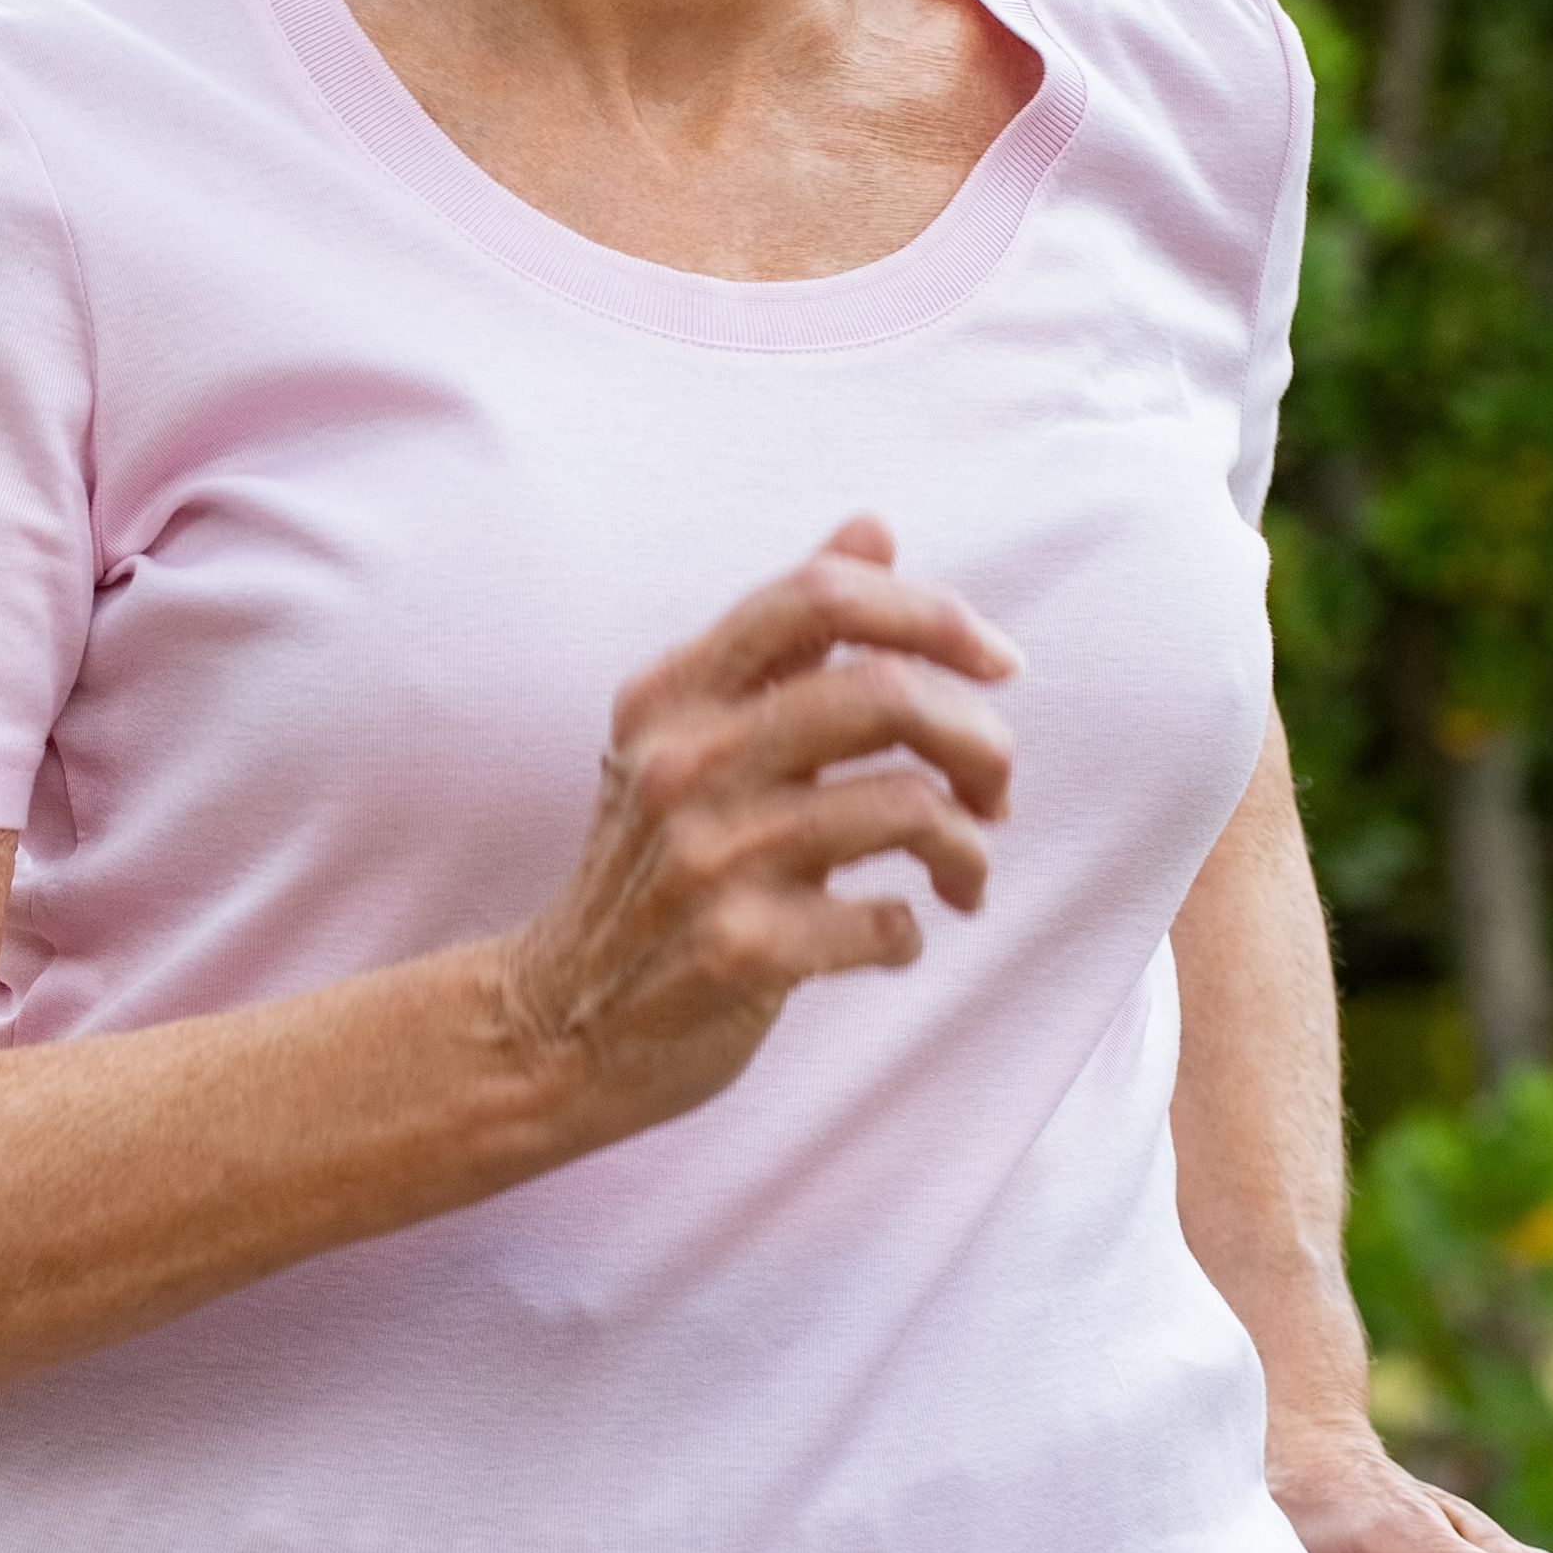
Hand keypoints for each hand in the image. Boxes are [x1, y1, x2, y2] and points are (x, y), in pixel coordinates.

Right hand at [484, 515, 1019, 1137]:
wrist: (554, 1026)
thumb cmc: (649, 871)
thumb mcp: (687, 738)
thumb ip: (783, 640)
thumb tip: (873, 527)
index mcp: (673, 693)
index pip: (818, 595)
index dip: (931, 612)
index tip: (997, 661)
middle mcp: (683, 762)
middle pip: (884, 693)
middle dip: (980, 737)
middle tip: (998, 786)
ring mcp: (709, 858)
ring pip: (908, 807)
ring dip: (968, 844)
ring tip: (962, 871)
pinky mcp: (741, 953)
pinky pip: (889, 922)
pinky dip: (912, 930)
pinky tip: (889, 939)